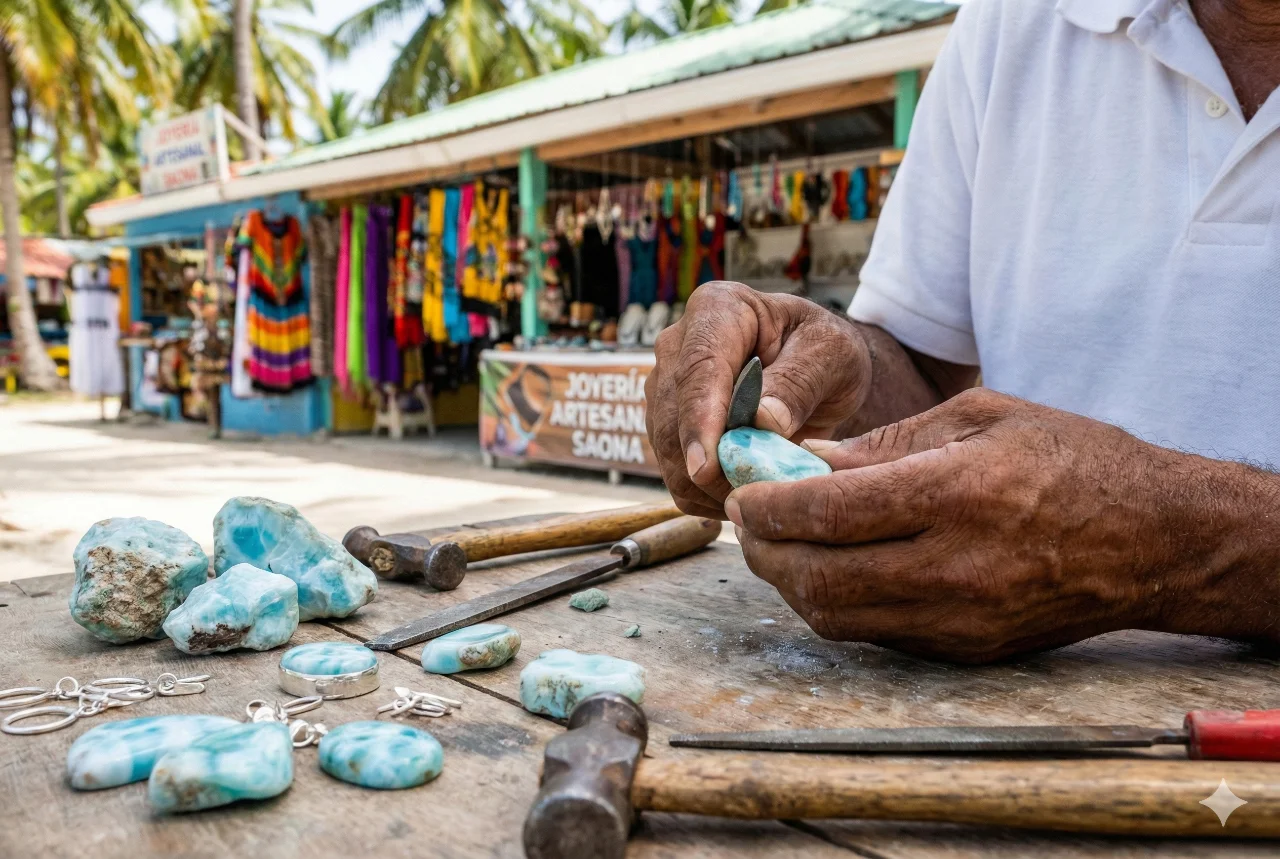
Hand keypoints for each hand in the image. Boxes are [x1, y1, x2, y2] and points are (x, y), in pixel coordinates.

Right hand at [645, 282, 870, 517]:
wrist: (815, 369)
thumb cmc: (824, 352)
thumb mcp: (832, 355)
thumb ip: (800, 382)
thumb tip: (762, 420)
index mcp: (717, 310)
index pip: (699, 368)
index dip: (698, 420)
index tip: (705, 466)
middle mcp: (678, 346)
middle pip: (672, 417)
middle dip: (705, 467)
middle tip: (757, 496)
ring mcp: (666, 387)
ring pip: (666, 451)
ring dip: (707, 486)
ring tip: (760, 494)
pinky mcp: (667, 425)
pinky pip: (674, 474)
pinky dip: (704, 497)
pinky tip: (743, 494)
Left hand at [726, 388, 1278, 661]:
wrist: (1153, 539)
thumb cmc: (1070, 460)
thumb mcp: (979, 417)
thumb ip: (885, 444)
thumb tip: (804, 460)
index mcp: (958, 494)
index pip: (830, 512)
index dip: (768, 504)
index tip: (740, 489)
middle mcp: (956, 567)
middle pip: (820, 577)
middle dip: (763, 549)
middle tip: (746, 519)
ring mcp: (961, 620)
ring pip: (837, 618)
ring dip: (790, 582)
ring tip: (775, 542)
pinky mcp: (966, 651)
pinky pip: (873, 634)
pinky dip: (834, 603)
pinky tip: (827, 568)